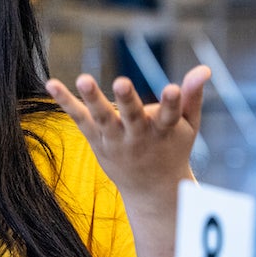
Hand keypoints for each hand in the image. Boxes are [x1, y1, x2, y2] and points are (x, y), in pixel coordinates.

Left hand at [44, 66, 209, 197]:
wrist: (150, 188)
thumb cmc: (172, 148)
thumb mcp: (188, 126)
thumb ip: (192, 97)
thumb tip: (204, 68)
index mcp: (164, 131)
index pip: (170, 115)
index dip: (172, 102)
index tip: (172, 88)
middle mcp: (138, 136)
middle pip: (132, 117)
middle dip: (127, 100)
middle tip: (121, 82)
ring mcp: (115, 139)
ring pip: (102, 118)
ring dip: (93, 98)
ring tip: (83, 78)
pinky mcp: (96, 139)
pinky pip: (79, 118)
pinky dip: (65, 102)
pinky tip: (51, 83)